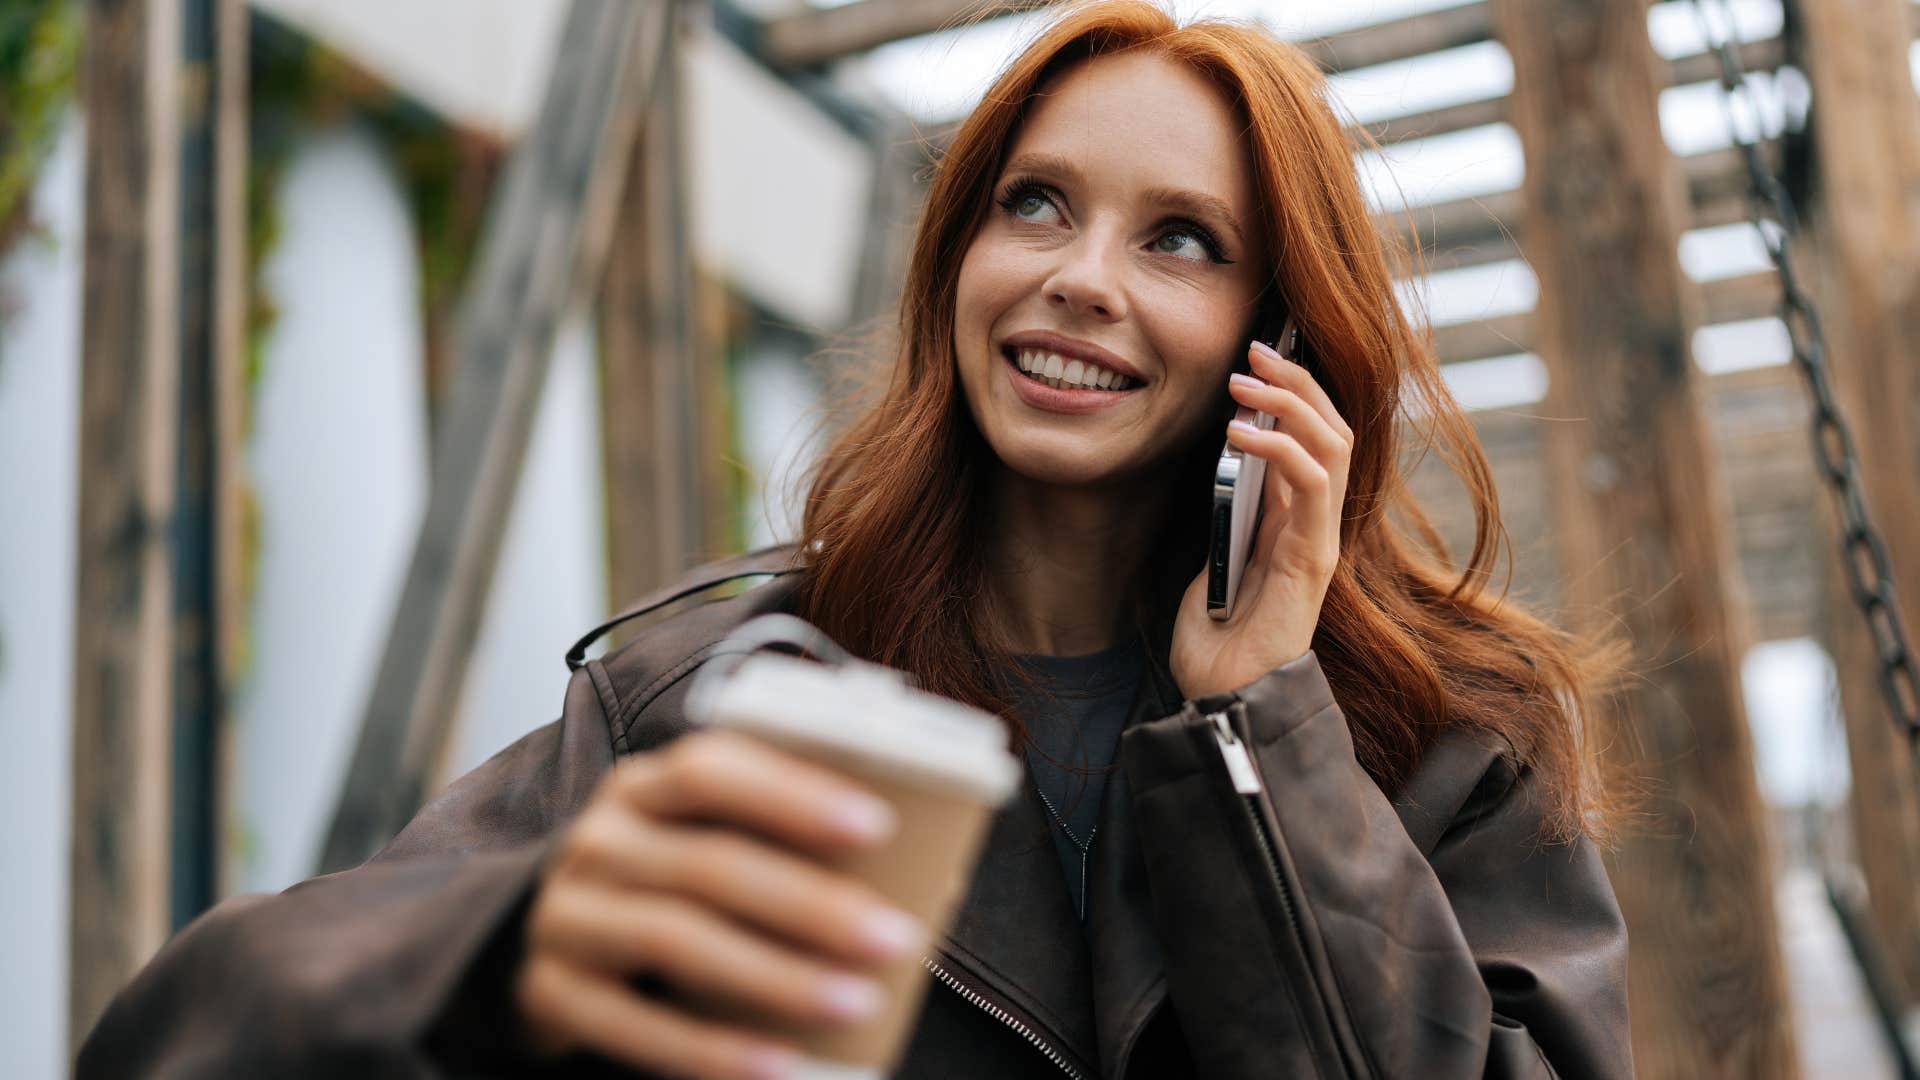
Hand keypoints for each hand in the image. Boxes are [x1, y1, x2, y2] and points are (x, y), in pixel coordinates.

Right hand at [516, 729, 927, 1079]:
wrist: (556, 951)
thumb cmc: (678, 890)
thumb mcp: (717, 846)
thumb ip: (796, 845)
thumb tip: (937, 876)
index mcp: (646, 785)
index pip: (712, 767)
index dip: (794, 793)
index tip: (879, 825)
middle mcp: (597, 839)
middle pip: (708, 864)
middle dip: (811, 904)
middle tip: (897, 938)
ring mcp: (565, 915)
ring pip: (675, 938)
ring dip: (776, 977)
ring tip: (857, 1003)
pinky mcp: (548, 993)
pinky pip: (631, 1025)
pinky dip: (711, 1050)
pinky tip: (783, 1068)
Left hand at [1171, 338, 1352, 700]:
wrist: (1223, 702)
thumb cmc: (1214, 646)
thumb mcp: (1211, 565)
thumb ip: (1227, 522)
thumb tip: (1224, 473)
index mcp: (1292, 523)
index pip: (1313, 440)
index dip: (1292, 395)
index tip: (1254, 359)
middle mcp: (1315, 526)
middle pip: (1332, 431)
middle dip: (1298, 381)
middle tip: (1256, 349)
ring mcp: (1319, 541)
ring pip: (1334, 445)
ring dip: (1292, 402)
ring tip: (1246, 380)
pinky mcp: (1313, 559)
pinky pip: (1312, 485)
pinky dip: (1280, 447)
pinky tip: (1238, 433)